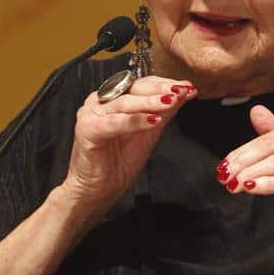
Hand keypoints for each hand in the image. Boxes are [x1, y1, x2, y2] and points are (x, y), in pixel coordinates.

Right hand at [61, 76, 196, 213]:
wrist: (98, 190)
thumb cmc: (119, 162)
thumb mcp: (150, 132)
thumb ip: (164, 111)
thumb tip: (184, 92)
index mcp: (114, 99)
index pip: (142, 84)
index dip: (165, 84)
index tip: (186, 86)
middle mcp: (101, 102)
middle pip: (133, 89)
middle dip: (160, 90)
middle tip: (181, 90)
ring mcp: (91, 113)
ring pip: (125, 103)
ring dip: (150, 102)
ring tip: (170, 102)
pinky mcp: (87, 129)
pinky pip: (115, 122)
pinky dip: (135, 121)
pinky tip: (153, 121)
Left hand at [218, 104, 273, 238]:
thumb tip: (255, 111)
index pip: (268, 137)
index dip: (243, 151)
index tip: (225, 164)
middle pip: (270, 146)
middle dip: (243, 161)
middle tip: (224, 176)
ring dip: (251, 173)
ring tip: (233, 184)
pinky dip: (269, 183)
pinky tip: (251, 187)